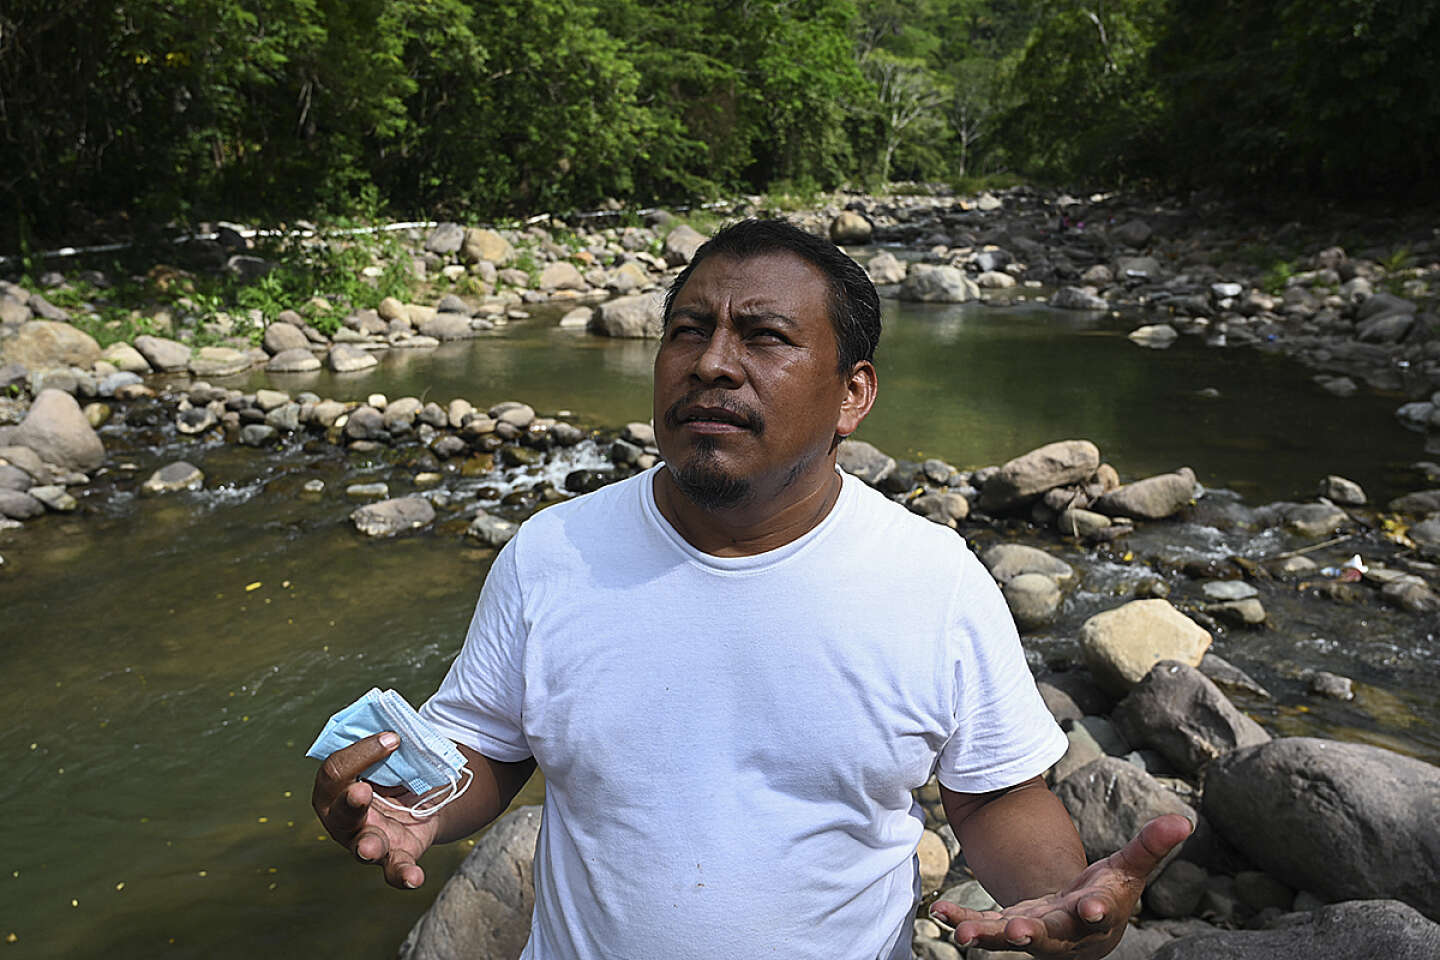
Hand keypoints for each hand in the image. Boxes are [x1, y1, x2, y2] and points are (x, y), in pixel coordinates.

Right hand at [311, 731, 441, 889]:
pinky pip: (395, 869)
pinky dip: (403, 875)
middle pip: (341, 812)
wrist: (420, 796)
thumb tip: (395, 722)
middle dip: (351, 803)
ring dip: (367, 847)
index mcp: (334, 787)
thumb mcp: (387, 752)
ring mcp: (365, 841)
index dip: (362, 752)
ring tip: (369, 850)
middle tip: (362, 793)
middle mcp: (343, 818)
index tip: (394, 737)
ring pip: (362, 846)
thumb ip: (384, 740)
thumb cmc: (391, 768)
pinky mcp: (394, 856)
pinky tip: (414, 879)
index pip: (336, 771)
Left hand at [929, 814, 1192, 959]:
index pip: (1098, 911)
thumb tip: (1184, 819)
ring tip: (962, 933)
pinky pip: (983, 925)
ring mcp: (1032, 931)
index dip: (1094, 910)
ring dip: (986, 934)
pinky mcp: (1007, 926)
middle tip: (1018, 931)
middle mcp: (1063, 930)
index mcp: (1095, 912)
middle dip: (1033, 933)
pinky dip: (962, 918)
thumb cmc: (1108, 893)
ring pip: (1008, 937)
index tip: (1089, 909)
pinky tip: (939, 910)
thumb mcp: (1127, 868)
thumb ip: (1150, 845)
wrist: (1082, 927)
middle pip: (1049, 935)